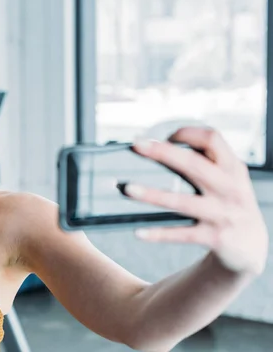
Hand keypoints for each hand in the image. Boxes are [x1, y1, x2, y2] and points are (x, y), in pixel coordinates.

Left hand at [123, 127, 268, 274]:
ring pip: (182, 201)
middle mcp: (229, 188)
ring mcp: (222, 213)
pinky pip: (182, 234)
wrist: (252, 245)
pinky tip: (139, 232)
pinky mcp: (215, 237)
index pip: (212, 139)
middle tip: (137, 146)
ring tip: (128, 189)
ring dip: (152, 195)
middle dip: (162, 153)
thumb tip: (162, 146)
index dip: (187, 133)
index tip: (165, 135)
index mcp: (232, 168)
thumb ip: (206, 161)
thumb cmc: (230, 203)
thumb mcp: (228, 178)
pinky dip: (159, 233)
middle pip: (194, 164)